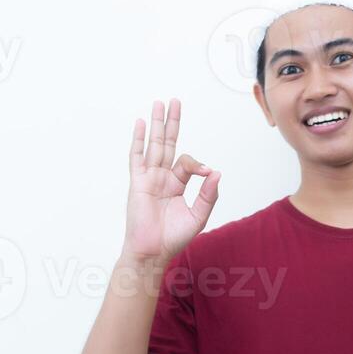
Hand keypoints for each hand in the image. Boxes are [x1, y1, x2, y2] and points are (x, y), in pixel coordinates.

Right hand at [124, 98, 219, 263]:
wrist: (153, 252)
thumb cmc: (173, 238)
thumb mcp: (198, 216)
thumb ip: (208, 195)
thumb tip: (216, 172)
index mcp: (176, 185)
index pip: (187, 163)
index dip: (197, 164)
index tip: (205, 173)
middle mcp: (162, 178)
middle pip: (167, 144)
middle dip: (171, 123)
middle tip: (174, 101)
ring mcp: (148, 178)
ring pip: (154, 146)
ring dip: (156, 124)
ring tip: (159, 104)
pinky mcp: (137, 183)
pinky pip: (137, 157)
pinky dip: (139, 140)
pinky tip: (141, 123)